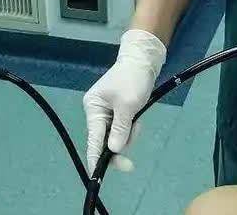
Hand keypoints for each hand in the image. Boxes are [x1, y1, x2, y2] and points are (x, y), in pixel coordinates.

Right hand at [82, 29, 165, 173]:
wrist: (143, 60)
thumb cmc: (133, 79)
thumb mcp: (128, 105)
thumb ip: (120, 129)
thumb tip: (113, 150)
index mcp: (93, 108)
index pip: (93, 140)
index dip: (95, 159)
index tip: (96, 176)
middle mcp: (96, 111)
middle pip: (104, 140)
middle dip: (120, 144)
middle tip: (130, 164)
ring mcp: (107, 111)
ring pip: (116, 135)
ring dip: (128, 133)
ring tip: (138, 119)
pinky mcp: (118, 110)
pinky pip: (122, 127)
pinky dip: (130, 127)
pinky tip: (137, 116)